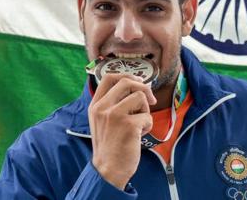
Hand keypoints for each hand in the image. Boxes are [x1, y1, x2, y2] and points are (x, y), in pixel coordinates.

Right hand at [88, 74, 156, 189]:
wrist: (108, 170)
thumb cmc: (110, 145)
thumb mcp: (102, 120)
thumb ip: (113, 103)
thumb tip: (136, 85)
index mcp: (95, 105)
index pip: (109, 77)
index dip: (127, 75)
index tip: (137, 82)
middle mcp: (102, 107)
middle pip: (127, 81)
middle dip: (144, 87)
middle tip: (151, 99)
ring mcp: (114, 115)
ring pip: (140, 97)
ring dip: (145, 110)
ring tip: (139, 125)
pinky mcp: (128, 125)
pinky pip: (147, 116)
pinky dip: (147, 125)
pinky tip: (139, 135)